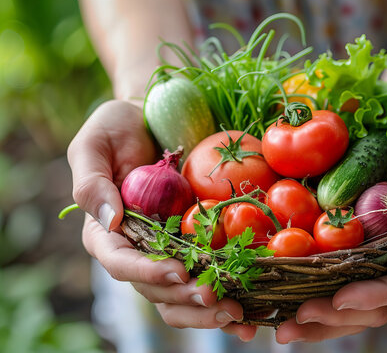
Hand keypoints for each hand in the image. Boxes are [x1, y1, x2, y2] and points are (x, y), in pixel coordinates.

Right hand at [68, 100, 255, 339]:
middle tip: (219, 301)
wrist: (153, 118)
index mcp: (105, 233)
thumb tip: (109, 220)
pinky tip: (249, 310)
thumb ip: (91, 182)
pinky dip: (225, 296)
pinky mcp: (193, 243)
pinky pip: (205, 275)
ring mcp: (166, 249)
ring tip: (238, 313)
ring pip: (180, 294)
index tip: (177, 271)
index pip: (121, 263)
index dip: (147, 273)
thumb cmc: (117, 128)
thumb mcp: (93, 145)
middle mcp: (135, 249)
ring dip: (207, 309)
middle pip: (155, 289)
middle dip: (186, 299)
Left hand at [275, 124, 386, 342]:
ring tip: (281, 329)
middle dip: (332, 320)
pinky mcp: (347, 250)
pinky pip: (328, 279)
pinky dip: (307, 294)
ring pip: (346, 305)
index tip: (339, 299)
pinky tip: (280, 304)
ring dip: (316, 321)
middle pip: (368, 308)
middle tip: (293, 326)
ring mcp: (371, 261)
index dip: (372, 298)